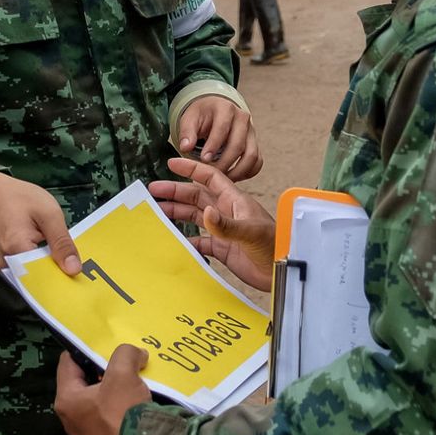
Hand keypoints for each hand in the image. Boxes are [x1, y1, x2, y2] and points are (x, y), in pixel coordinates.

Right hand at [0, 172, 81, 273]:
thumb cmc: (18, 198)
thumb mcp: (49, 213)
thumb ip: (62, 242)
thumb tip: (74, 269)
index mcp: (18, 250)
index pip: (46, 279)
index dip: (65, 280)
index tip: (81, 277)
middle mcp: (9, 265)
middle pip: (41, 283)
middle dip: (60, 277)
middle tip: (78, 268)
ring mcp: (7, 267)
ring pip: (36, 280)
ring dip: (53, 273)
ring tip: (66, 262)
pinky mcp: (9, 266)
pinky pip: (30, 273)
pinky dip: (44, 268)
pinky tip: (54, 259)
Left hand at [54, 346, 151, 434]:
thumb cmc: (123, 411)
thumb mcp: (123, 372)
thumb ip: (125, 354)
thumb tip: (135, 355)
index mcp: (66, 400)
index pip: (67, 363)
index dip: (84, 349)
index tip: (103, 342)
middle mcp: (71, 419)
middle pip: (84, 382)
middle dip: (102, 369)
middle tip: (121, 359)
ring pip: (98, 400)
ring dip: (114, 387)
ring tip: (133, 376)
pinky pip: (109, 417)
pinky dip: (121, 405)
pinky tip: (137, 399)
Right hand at [151, 156, 275, 290]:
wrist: (281, 271)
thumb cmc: (274, 245)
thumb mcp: (250, 232)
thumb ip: (227, 224)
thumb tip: (205, 212)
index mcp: (234, 201)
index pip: (210, 178)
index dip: (191, 168)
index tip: (172, 163)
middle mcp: (226, 212)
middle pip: (197, 196)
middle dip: (176, 191)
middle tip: (154, 189)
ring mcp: (223, 230)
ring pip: (195, 216)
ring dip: (177, 212)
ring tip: (157, 211)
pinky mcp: (223, 249)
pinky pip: (199, 241)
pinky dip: (186, 239)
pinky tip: (173, 240)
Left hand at [176, 95, 260, 181]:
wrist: (214, 112)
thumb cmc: (201, 116)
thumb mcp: (190, 119)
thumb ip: (187, 133)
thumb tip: (185, 147)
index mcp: (226, 109)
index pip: (223, 128)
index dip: (214, 145)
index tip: (204, 160)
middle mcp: (243, 119)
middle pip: (239, 144)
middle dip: (225, 162)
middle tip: (211, 174)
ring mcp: (252, 132)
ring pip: (251, 155)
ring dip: (238, 171)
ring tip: (222, 180)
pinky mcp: (255, 144)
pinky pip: (257, 162)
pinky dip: (247, 173)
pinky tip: (232, 178)